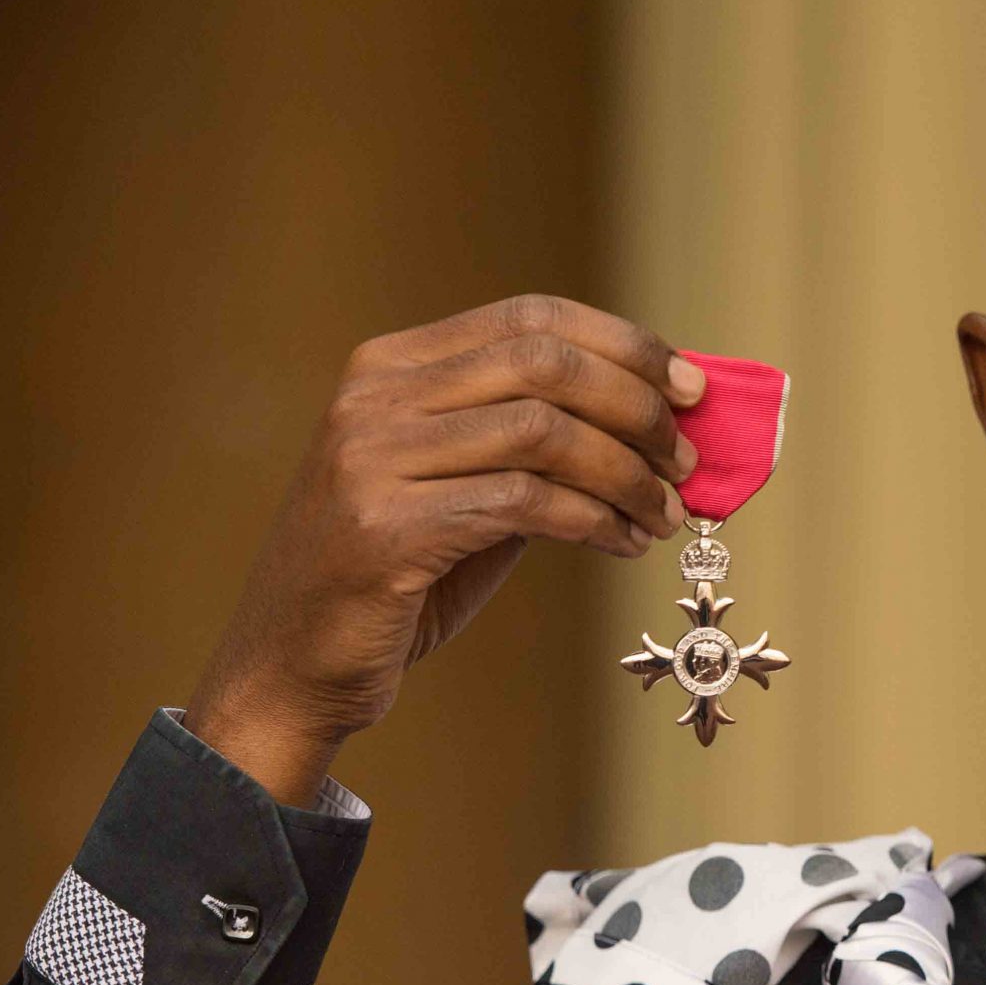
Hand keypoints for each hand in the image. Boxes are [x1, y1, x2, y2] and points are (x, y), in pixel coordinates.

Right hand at [184, 294, 704, 803]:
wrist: (293, 667)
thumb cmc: (397, 579)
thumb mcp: (467, 489)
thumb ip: (537, 446)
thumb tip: (660, 422)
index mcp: (390, 365)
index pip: (530, 317)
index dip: (624, 344)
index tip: (692, 388)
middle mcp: (373, 396)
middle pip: (544, 362)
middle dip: (637, 407)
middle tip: (688, 459)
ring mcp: (370, 458)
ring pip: (543, 432)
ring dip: (627, 475)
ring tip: (665, 515)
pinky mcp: (385, 529)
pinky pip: (524, 504)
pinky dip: (596, 521)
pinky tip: (625, 544)